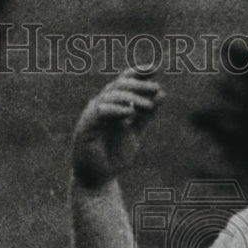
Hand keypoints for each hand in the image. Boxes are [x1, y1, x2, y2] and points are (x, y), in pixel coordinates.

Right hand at [72, 69, 164, 186]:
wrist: (99, 179)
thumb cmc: (114, 156)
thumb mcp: (134, 132)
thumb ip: (145, 115)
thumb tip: (161, 94)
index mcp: (111, 105)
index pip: (123, 82)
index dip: (137, 73)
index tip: (154, 68)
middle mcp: (100, 106)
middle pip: (118, 86)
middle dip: (138, 85)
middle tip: (156, 88)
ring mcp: (92, 115)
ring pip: (110, 96)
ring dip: (131, 98)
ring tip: (149, 106)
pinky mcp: (86, 127)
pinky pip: (100, 111)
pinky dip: (116, 110)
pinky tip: (130, 112)